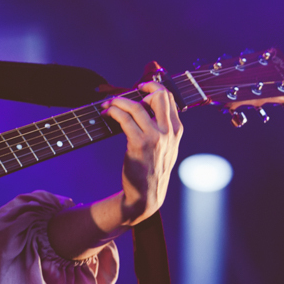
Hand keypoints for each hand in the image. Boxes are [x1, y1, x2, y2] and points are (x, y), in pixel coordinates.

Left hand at [103, 81, 182, 225]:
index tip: (140, 88)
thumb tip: (148, 106)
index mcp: (177, 130)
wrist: (146, 195)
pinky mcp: (138, 144)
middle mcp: (168, 132)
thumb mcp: (167, 148)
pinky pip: (124, 119)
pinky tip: (106, 113)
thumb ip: (164, 128)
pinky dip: (113, 111)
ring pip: (137, 106)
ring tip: (108, 104)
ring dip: (118, 101)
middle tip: (127, 93)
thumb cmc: (153, 170)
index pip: (170, 98)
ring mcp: (154, 138)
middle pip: (159, 96)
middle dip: (142, 88)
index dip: (154, 88)